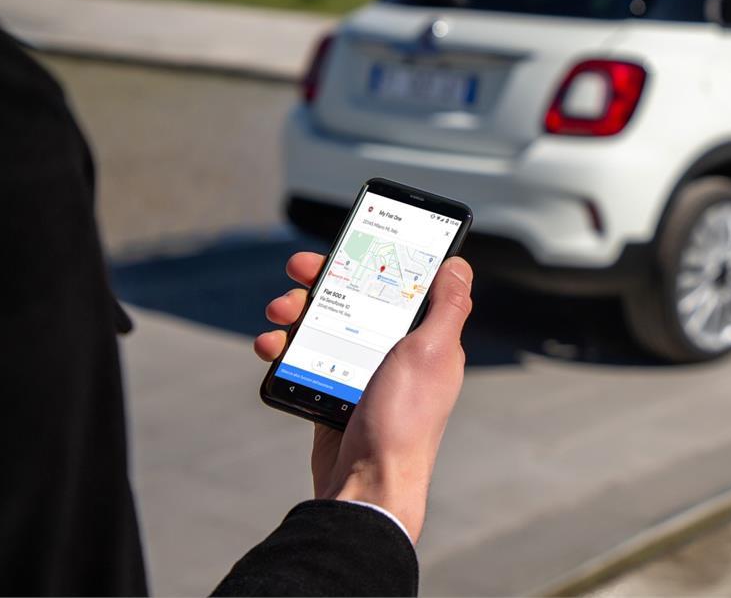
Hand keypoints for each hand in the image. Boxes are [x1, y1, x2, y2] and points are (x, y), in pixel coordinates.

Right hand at [254, 251, 473, 543]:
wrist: (366, 487)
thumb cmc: (404, 422)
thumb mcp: (431, 354)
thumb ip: (447, 307)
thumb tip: (459, 264)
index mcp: (425, 339)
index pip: (401, 283)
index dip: (375, 258)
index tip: (348, 242)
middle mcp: (395, 353)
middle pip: (355, 298)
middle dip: (323, 279)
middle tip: (298, 270)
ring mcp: (360, 373)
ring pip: (323, 325)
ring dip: (295, 310)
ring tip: (279, 313)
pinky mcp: (331, 393)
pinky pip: (304, 358)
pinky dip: (284, 347)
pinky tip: (271, 345)